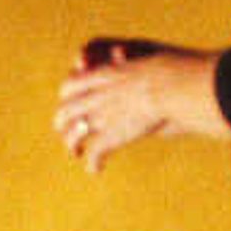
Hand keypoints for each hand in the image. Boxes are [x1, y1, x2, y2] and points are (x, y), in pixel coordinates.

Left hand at [56, 38, 230, 166]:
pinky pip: (94, 154)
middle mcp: (93, 97)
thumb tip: (130, 61)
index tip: (70, 104)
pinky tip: (95, 170)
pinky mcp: (109, 136)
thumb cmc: (164, 74)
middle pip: (64, 112)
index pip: (69, 86)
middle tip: (67, 132)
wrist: (168, 86)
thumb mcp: (140, 65)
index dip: (66, 97)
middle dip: (62, 124)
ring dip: (71, 145)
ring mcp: (99, 117)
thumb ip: (129, 69)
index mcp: (98, 77)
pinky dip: (92, 164)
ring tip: (76, 153)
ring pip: (72, 134)